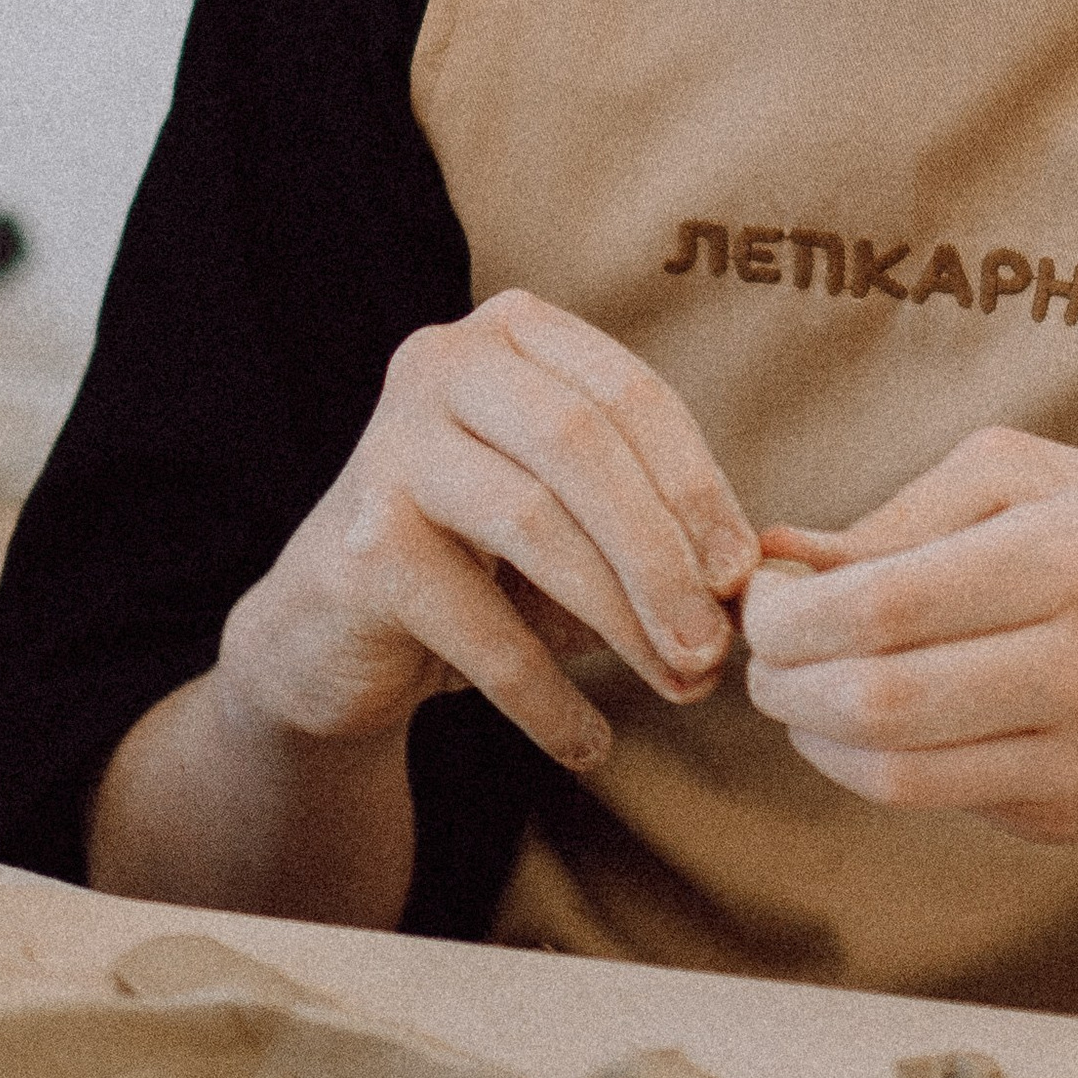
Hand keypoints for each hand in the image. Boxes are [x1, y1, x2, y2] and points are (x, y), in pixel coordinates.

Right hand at [215, 289, 760, 776]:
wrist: (327, 633)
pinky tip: (590, 744)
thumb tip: (750, 587)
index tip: (743, 572)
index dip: (696, 483)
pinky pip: (478, 625)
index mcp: (510, 332)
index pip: (628, 392)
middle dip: (662, 551)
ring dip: (621, 619)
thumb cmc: (479, 561)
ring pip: (535, 523)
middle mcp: (441, 365)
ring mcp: (389, 449)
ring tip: (679, 685)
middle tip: (716, 643)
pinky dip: (546, 696)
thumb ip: (651, 526)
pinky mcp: (360, 546)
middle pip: (582, 444)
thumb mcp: (570, 518)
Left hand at [739, 425, 1077, 842]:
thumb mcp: (1042, 478)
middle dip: (785, 681)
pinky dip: (869, 768)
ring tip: (798, 691)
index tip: (762, 595)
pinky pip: (938, 801)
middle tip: (761, 654)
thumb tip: (784, 556)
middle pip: (881, 698)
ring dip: (814, 736)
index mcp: (1075, 552)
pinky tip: (863, 724)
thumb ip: (909, 509)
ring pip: (897, 774)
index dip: (792, 612)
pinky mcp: (1073, 817)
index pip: (888, 602)